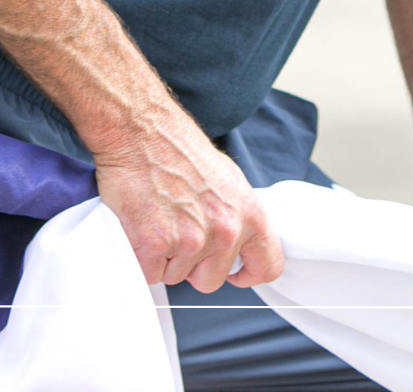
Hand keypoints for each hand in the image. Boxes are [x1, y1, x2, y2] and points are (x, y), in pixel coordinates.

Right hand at [92, 110, 283, 292]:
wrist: (143, 131)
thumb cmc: (181, 151)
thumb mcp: (229, 181)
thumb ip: (238, 216)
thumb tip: (240, 242)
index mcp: (250, 213)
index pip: (268, 266)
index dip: (248, 274)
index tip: (233, 271)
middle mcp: (226, 230)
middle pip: (212, 280)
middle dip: (194, 265)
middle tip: (180, 230)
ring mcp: (191, 239)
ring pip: (176, 277)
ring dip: (166, 258)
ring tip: (162, 218)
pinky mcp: (156, 244)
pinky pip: (150, 273)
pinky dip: (143, 257)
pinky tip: (144, 225)